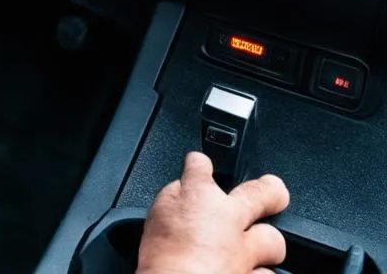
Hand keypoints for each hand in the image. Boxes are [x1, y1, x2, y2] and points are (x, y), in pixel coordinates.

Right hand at [138, 153, 289, 273]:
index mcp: (200, 196)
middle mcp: (229, 219)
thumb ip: (173, 201)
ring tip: (259, 249)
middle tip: (273, 189)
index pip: (200, 166)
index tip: (198, 165)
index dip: (199, 164)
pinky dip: (258, 273)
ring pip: (272, 240)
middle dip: (269, 189)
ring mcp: (246, 251)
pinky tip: (247, 273)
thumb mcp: (154, 218)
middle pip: (260, 194)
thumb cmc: (163, 260)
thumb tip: (181, 196)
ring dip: (266, 244)